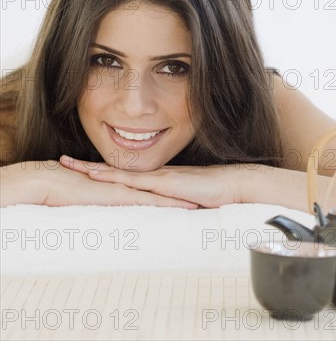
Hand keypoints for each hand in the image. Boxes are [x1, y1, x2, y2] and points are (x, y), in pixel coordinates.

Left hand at [60, 155, 243, 207]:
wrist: (234, 184)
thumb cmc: (217, 193)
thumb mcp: (190, 199)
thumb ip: (176, 203)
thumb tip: (167, 212)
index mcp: (159, 179)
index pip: (125, 174)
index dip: (103, 171)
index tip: (82, 168)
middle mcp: (155, 175)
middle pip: (116, 170)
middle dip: (88, 166)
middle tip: (63, 161)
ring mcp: (159, 178)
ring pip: (120, 173)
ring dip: (94, 169)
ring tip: (71, 165)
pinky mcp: (165, 184)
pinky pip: (135, 181)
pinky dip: (115, 178)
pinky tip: (99, 176)